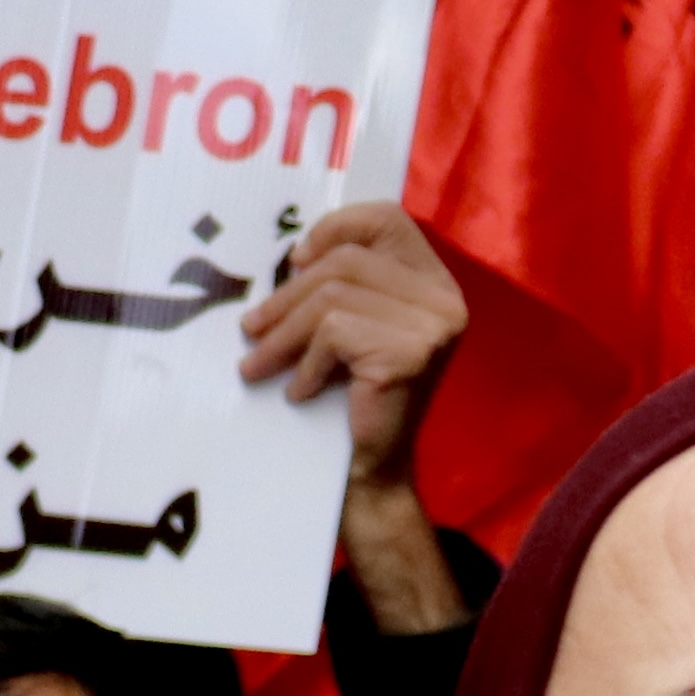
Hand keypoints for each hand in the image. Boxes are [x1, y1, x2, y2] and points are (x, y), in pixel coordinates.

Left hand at [240, 202, 473, 635]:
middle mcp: (444, 299)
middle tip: (250, 330)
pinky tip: (300, 392)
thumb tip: (289, 257)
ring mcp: (433, 326)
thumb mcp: (350, 328)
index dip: (337, 228)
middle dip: (287, 297)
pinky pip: (334, 336)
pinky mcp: (410, 354)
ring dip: (282, 336)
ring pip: (332, 299)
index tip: (295, 260)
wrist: (372, 476)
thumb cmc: (353, 400)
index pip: (388, 219)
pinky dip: (305, 365)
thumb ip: (340, 286)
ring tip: (257, 365)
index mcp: (434, 284)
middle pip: (346, 263)